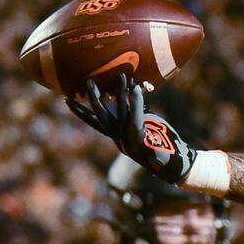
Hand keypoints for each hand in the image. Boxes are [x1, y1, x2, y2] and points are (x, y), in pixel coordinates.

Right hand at [66, 75, 195, 183]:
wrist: (176, 168)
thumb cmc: (164, 146)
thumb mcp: (146, 129)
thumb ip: (137, 114)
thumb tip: (133, 92)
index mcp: (118, 139)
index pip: (95, 123)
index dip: (80, 112)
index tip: (66, 99)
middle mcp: (120, 140)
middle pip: (101, 117)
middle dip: (94, 100)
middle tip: (87, 82)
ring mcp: (129, 141)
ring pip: (120, 114)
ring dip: (119, 94)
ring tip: (121, 76)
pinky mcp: (140, 140)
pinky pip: (135, 118)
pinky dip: (136, 102)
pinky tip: (136, 89)